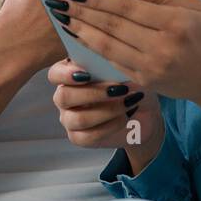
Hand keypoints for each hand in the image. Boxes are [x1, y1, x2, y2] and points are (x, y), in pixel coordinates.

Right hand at [48, 58, 162, 153]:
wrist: (145, 112)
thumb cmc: (131, 84)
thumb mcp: (123, 70)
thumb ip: (110, 65)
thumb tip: (109, 62)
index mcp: (69, 74)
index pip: (55, 74)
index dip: (67, 74)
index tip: (87, 74)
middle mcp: (64, 95)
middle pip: (63, 97)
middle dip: (93, 93)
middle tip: (120, 88)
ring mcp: (69, 118)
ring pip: (78, 119)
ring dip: (107, 111)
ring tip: (129, 102)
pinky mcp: (79, 137)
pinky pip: (88, 136)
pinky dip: (111, 126)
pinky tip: (126, 116)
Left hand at [51, 0, 200, 129]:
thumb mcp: (196, 7)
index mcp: (175, 24)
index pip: (128, 8)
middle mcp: (161, 47)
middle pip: (112, 27)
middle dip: (82, 13)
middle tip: (58, 2)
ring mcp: (150, 68)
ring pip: (107, 47)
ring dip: (81, 32)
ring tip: (62, 19)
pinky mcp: (143, 82)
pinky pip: (112, 62)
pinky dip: (92, 50)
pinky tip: (79, 38)